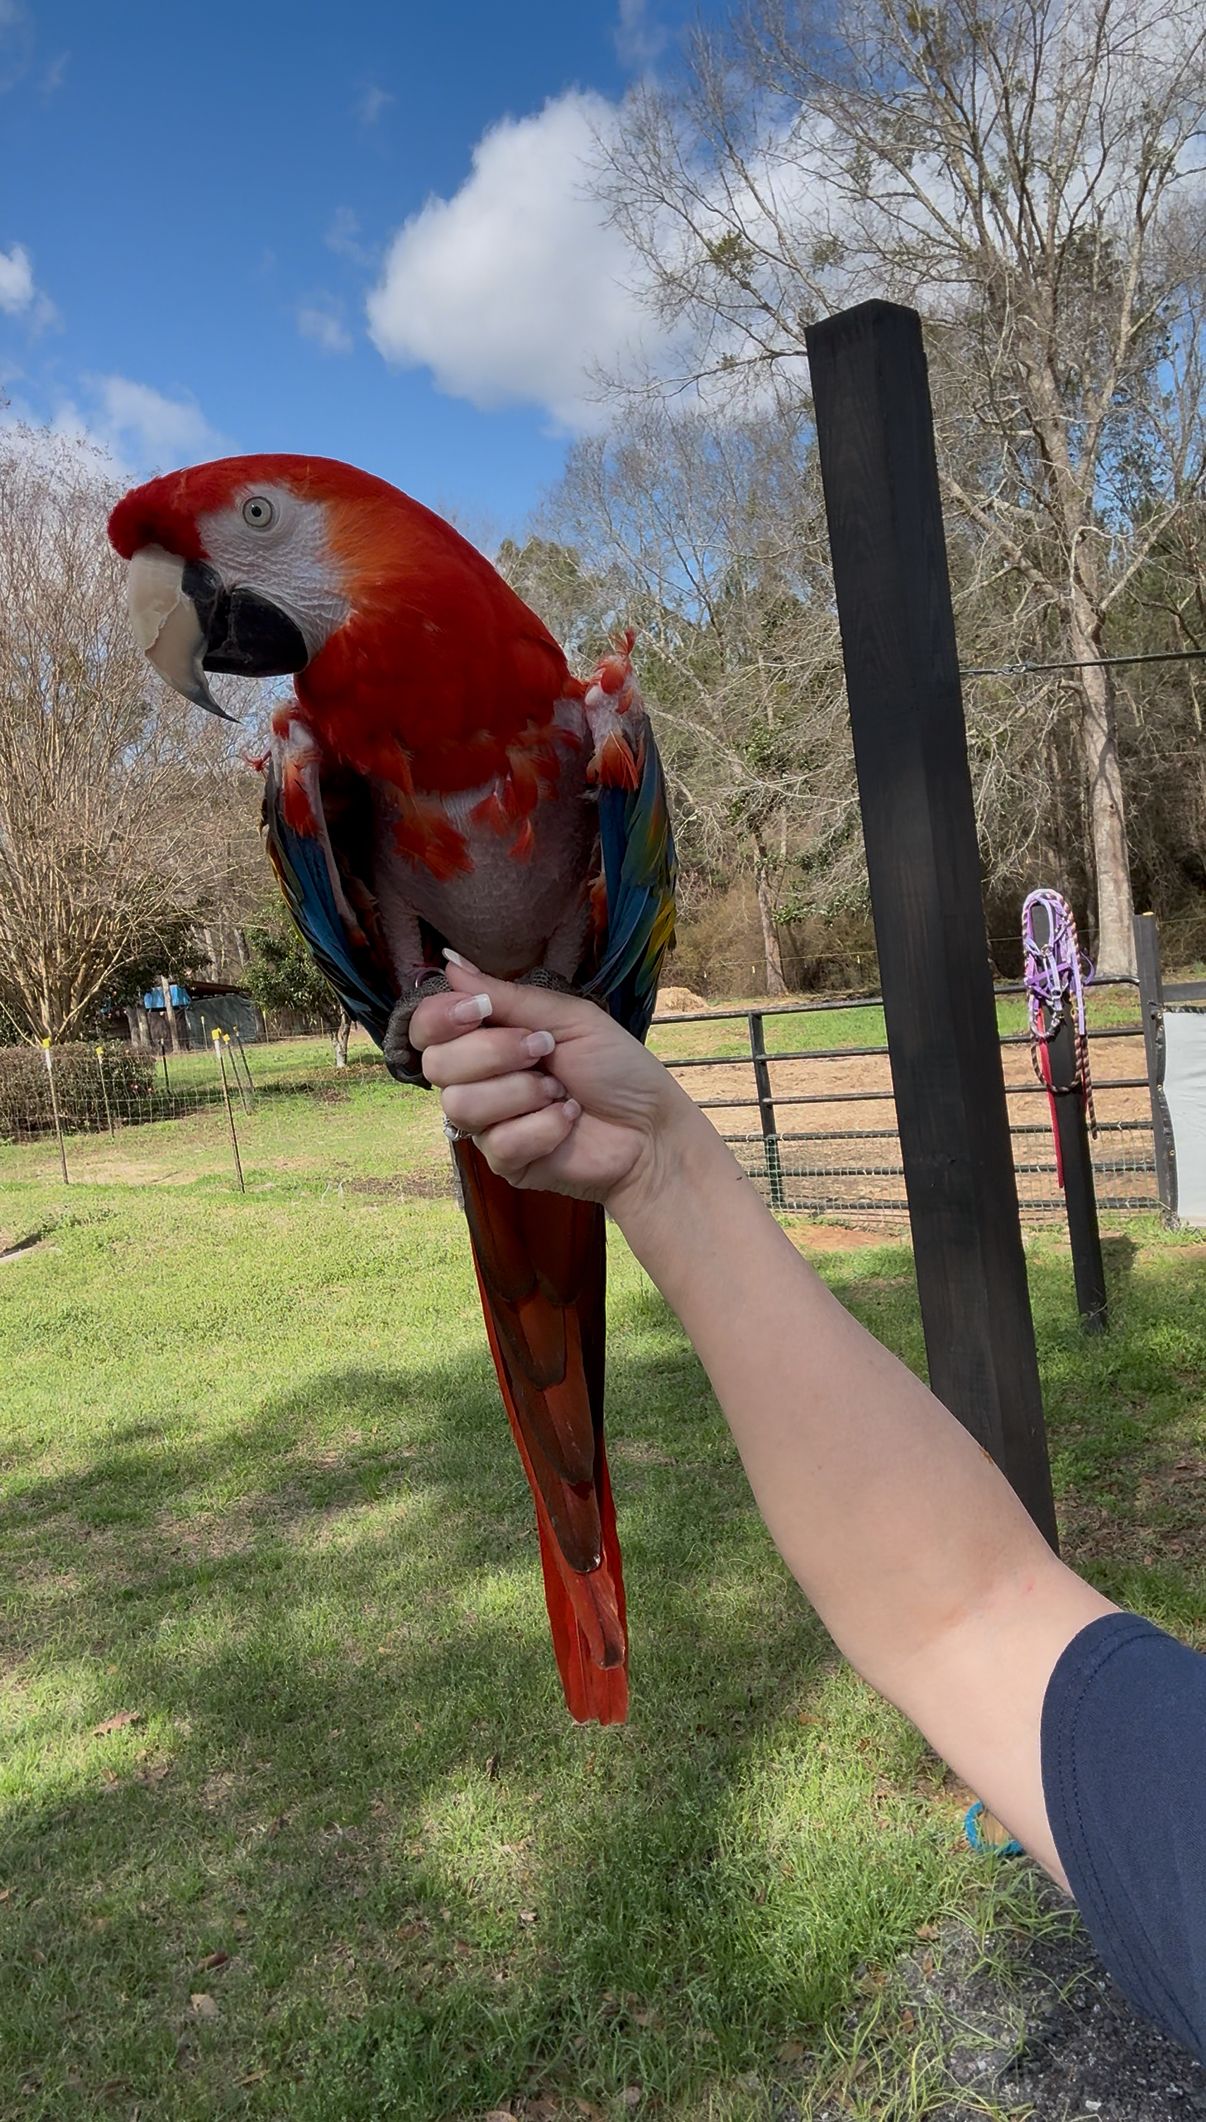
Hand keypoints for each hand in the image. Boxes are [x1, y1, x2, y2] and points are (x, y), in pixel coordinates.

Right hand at [410, 956, 694, 1209]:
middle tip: (544, 1050)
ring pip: (461, 1105)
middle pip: (437, 1065)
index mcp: (488, 1039)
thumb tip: (449, 964)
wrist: (652, 1128)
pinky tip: (568, 1122)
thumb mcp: (568, 1018)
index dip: (441, 1018)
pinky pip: (498, 1142)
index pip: (428, 1028)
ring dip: (522, 1092)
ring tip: (560, 1092)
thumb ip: (508, 996)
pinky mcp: (505, 1162)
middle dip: (494, 1053)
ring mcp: (488, 1125)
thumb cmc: (617, 1068)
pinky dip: (544, 1126)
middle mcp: (478, 1081)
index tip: (479, 1012)